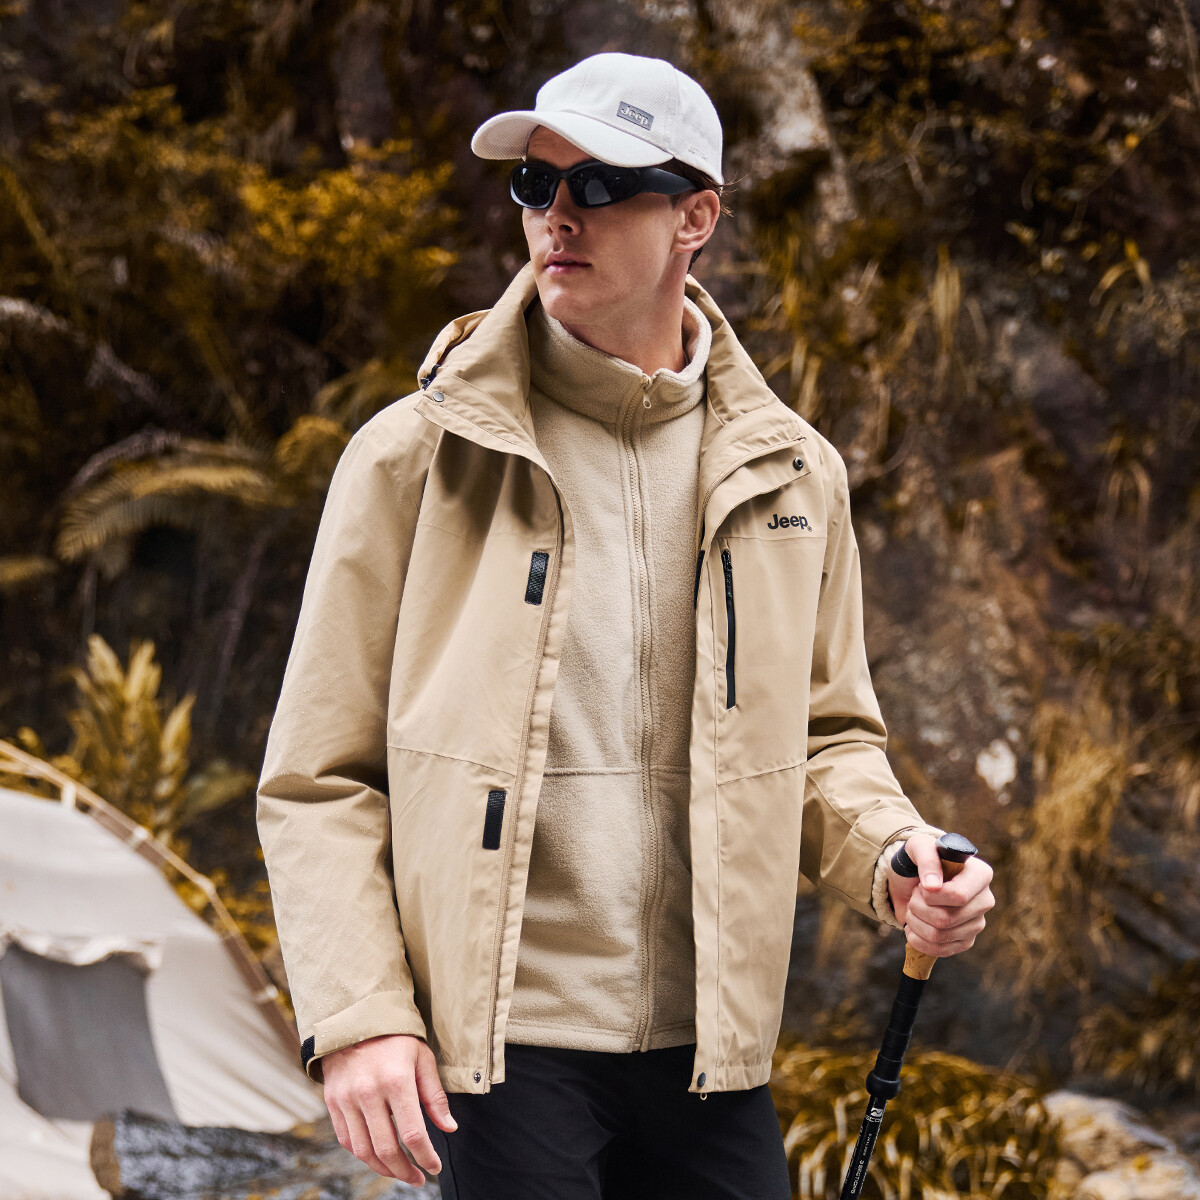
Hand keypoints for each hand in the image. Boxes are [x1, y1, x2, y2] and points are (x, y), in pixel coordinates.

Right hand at [322, 1033, 457, 1182]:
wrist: (355, 1020)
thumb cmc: (395, 1039)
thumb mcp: (422, 1059)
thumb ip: (435, 1096)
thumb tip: (449, 1128)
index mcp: (396, 1081)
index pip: (412, 1134)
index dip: (425, 1157)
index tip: (434, 1167)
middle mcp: (368, 1093)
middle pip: (386, 1149)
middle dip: (405, 1171)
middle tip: (418, 1178)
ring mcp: (346, 1100)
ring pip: (364, 1151)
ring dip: (383, 1169)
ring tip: (400, 1172)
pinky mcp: (332, 1103)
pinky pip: (347, 1140)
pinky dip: (363, 1155)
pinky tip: (378, 1157)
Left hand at [885, 833, 994, 956]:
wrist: (913, 879)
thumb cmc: (920, 859)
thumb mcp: (919, 848)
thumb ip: (927, 859)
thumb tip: (933, 885)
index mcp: (980, 874)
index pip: (958, 895)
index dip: (931, 895)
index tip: (921, 885)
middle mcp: (985, 900)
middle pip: (946, 918)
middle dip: (918, 907)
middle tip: (914, 895)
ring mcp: (977, 923)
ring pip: (939, 935)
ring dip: (915, 922)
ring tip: (913, 908)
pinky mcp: (966, 941)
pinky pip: (940, 951)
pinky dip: (918, 940)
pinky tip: (914, 927)